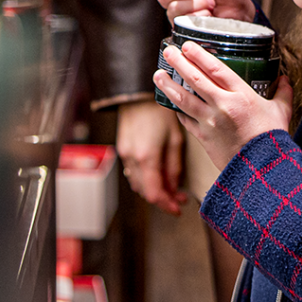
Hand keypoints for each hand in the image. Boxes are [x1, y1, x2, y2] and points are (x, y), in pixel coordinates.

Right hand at [116, 99, 186, 214]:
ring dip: (153, 189)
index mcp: (147, 157)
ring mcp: (124, 154)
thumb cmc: (160, 112)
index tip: (179, 208)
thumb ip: (174, 166)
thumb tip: (174, 187)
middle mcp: (132, 159)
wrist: (139, 93)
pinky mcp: (122, 149)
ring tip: (170, 186)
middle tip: (178, 198)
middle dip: (162, 198)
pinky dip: (144, 179)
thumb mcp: (175, 139)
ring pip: (137, 184)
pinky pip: (132, 172)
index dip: (167, 205)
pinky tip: (156, 174)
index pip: (155, 193)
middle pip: (145, 192)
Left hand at [153, 41, 293, 173]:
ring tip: (158, 74)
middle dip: (179, 62)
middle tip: (168, 51)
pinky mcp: (203, 137)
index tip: (188, 45)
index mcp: (241, 95)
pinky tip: (171, 103)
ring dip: (168, 85)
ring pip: (183, 99)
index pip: (216, 69)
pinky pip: (186, 120)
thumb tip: (285, 79)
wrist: (262, 169)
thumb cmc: (271, 139)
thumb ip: (282, 93)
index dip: (199, 55)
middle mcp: (222, 105)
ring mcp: (210, 122)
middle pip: (195, 79)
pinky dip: (178, 110)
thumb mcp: (281, 112)